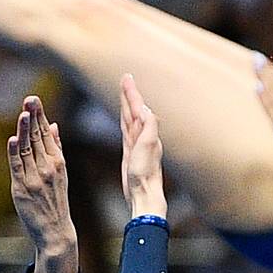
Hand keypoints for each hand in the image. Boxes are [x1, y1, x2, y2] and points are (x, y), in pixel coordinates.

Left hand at [8, 96, 77, 272]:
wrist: (55, 230)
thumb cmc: (56, 201)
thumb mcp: (60, 172)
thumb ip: (56, 148)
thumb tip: (53, 125)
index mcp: (58, 162)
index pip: (47, 134)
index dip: (40, 116)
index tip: (34, 100)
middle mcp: (48, 168)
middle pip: (38, 138)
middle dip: (34, 117)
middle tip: (30, 99)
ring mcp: (35, 178)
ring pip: (28, 150)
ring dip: (25, 130)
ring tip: (24, 113)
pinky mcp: (22, 189)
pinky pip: (17, 167)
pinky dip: (15, 153)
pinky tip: (13, 139)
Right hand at [119, 75, 166, 218]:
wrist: (143, 194)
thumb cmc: (146, 173)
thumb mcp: (148, 146)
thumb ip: (149, 125)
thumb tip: (144, 109)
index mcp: (146, 131)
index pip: (136, 107)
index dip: (131, 93)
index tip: (126, 78)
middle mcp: (142, 135)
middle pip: (132, 110)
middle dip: (128, 94)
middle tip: (125, 79)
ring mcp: (135, 143)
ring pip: (128, 118)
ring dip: (126, 105)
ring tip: (123, 92)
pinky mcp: (129, 152)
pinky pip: (126, 130)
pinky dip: (125, 120)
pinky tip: (125, 117)